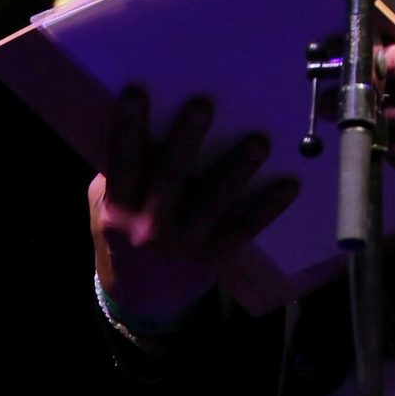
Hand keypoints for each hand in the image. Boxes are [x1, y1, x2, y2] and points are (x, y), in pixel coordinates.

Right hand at [89, 86, 298, 326]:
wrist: (142, 301)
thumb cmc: (122, 237)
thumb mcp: (105, 208)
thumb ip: (120, 173)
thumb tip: (142, 121)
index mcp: (118, 210)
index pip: (122, 163)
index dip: (126, 129)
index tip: (136, 93)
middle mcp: (149, 227)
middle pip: (169, 178)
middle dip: (185, 141)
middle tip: (202, 105)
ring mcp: (184, 243)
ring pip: (214, 202)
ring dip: (238, 170)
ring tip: (259, 142)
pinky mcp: (213, 254)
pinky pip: (244, 227)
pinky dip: (268, 207)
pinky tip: (289, 184)